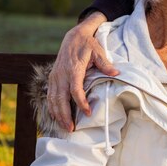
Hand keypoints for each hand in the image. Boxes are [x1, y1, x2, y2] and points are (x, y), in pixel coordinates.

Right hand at [47, 11, 117, 130]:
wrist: (74, 36)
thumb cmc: (88, 45)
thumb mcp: (99, 51)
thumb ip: (105, 64)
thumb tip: (116, 73)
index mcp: (73, 68)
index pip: (74, 89)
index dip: (80, 102)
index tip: (88, 112)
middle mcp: (61, 74)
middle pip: (60, 98)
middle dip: (65, 115)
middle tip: (72, 129)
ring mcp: (55, 77)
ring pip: (52, 99)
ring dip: (57, 114)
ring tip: (65, 127)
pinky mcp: (52, 78)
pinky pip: (49, 96)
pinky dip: (52, 108)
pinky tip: (57, 117)